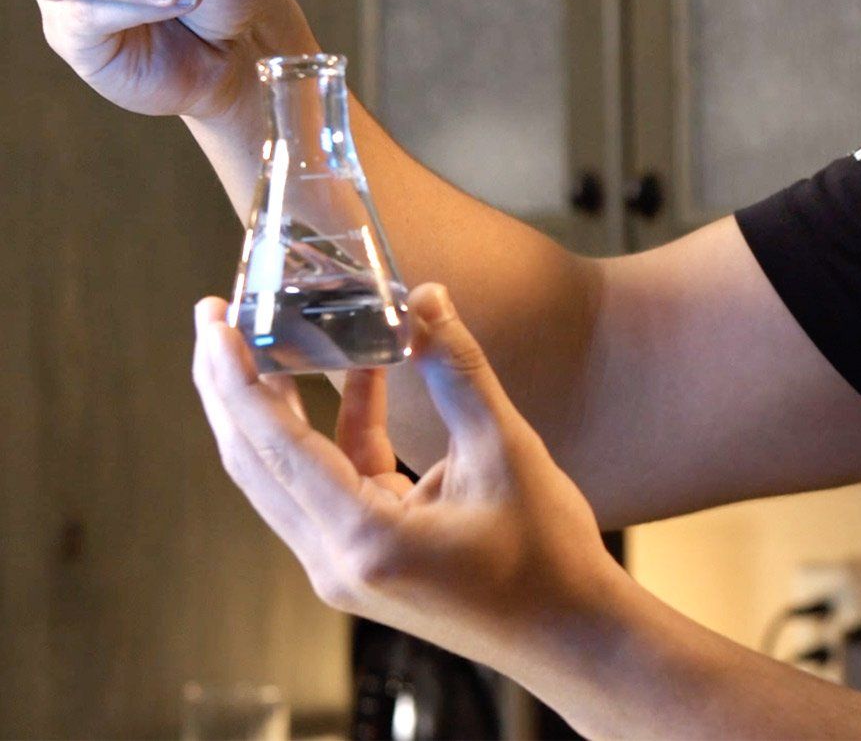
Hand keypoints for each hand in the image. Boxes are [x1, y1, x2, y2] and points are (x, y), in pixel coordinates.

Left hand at [188, 283, 625, 673]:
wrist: (570, 634)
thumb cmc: (547, 556)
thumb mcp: (505, 451)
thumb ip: (458, 373)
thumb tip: (426, 300)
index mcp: (363, 539)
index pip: (274, 445)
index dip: (237, 377)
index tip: (216, 320)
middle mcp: (336, 561)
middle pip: (255, 461)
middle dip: (231, 385)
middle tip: (218, 315)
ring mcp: (344, 566)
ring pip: (282, 474)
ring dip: (273, 407)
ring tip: (268, 339)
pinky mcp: (364, 560)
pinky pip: (328, 485)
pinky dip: (334, 431)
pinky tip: (359, 380)